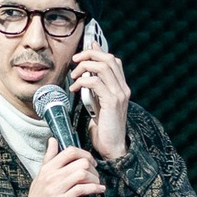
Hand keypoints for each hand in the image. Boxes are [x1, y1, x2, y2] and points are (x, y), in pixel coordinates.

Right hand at [24, 144, 104, 196]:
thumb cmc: (37, 196)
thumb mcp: (41, 174)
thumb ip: (49, 157)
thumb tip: (53, 140)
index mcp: (48, 168)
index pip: (70, 151)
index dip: (85, 154)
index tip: (91, 162)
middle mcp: (52, 176)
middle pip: (81, 162)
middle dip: (93, 168)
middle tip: (95, 175)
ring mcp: (56, 189)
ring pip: (83, 175)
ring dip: (94, 179)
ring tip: (97, 183)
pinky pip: (81, 190)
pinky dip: (94, 189)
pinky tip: (99, 190)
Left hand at [70, 47, 130, 161]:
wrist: (112, 147)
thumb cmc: (104, 128)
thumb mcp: (99, 103)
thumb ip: (95, 88)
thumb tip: (87, 73)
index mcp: (121, 88)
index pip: (113, 60)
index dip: (99, 51)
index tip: (85, 48)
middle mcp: (123, 88)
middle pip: (109, 58)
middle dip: (89, 54)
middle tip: (75, 59)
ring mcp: (119, 94)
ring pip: (103, 66)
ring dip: (84, 66)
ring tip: (74, 75)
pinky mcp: (112, 102)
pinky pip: (95, 82)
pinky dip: (82, 81)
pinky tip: (75, 88)